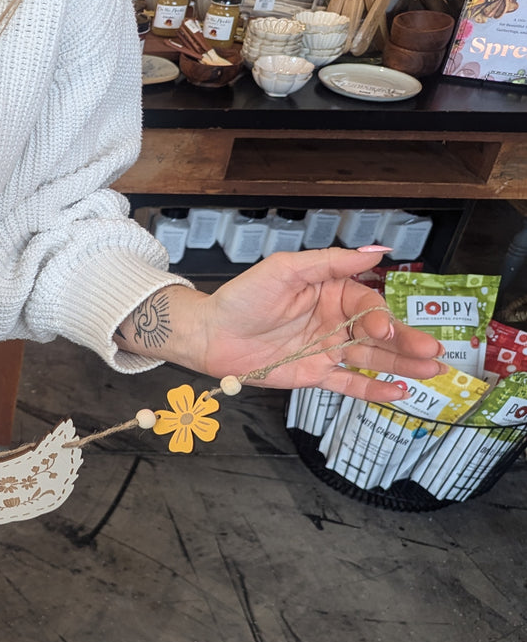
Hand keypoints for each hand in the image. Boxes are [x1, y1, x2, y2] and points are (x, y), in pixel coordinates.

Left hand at [193, 247, 443, 402]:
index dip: (381, 317)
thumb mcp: (285, 269)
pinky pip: (349, 382)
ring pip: (371, 358)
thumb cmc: (242, 297)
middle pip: (378, 333)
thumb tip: (374, 250)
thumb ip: (330, 262)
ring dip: (402, 365)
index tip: (386, 329)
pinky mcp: (315, 375)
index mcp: (331, 292)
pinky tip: (398, 391)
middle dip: (407, 343)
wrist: (209, 334)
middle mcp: (334, 321)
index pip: (367, 304)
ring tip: (431, 372)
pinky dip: (373, 388)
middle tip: (432, 354)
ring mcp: (326, 349)